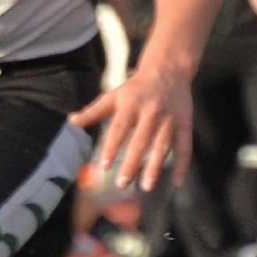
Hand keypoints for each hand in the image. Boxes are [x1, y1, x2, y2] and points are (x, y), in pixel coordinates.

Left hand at [71, 60, 194, 191]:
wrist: (169, 70)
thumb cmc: (137, 88)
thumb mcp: (114, 95)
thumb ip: (93, 111)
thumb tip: (71, 122)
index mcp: (131, 104)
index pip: (119, 128)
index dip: (112, 146)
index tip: (104, 166)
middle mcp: (151, 112)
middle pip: (141, 141)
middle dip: (132, 163)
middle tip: (122, 183)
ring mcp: (170, 119)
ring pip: (163, 146)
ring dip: (155, 167)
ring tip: (146, 186)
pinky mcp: (185, 124)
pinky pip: (184, 147)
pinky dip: (182, 165)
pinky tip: (177, 182)